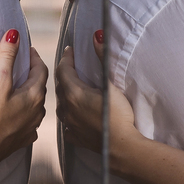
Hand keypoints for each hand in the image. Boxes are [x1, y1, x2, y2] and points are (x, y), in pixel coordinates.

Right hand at [0, 30, 46, 168]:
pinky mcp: (21, 140)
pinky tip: (18, 115)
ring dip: (29, 96)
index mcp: (34, 96)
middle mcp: (38, 112)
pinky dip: (24, 115)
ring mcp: (30, 128)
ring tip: (19, 89)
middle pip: (39, 88)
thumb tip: (14, 34)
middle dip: (32, 75)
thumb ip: (6, 57)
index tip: (27, 50)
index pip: (40, 70)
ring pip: (35, 106)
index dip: (34, 58)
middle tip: (22, 67)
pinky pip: (28, 123)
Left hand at [54, 31, 136, 161]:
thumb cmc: (119, 115)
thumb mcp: (111, 85)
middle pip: (61, 86)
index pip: (63, 70)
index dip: (67, 58)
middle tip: (71, 65)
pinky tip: (74, 114)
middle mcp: (66, 108)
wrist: (122, 148)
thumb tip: (96, 36)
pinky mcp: (75, 137)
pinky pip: (67, 122)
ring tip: (72, 87)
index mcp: (73, 93)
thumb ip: (103, 58)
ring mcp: (69, 124)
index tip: (70, 50)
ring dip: (65, 93)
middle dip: (65, 73)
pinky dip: (70, 114)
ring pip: (61, 104)